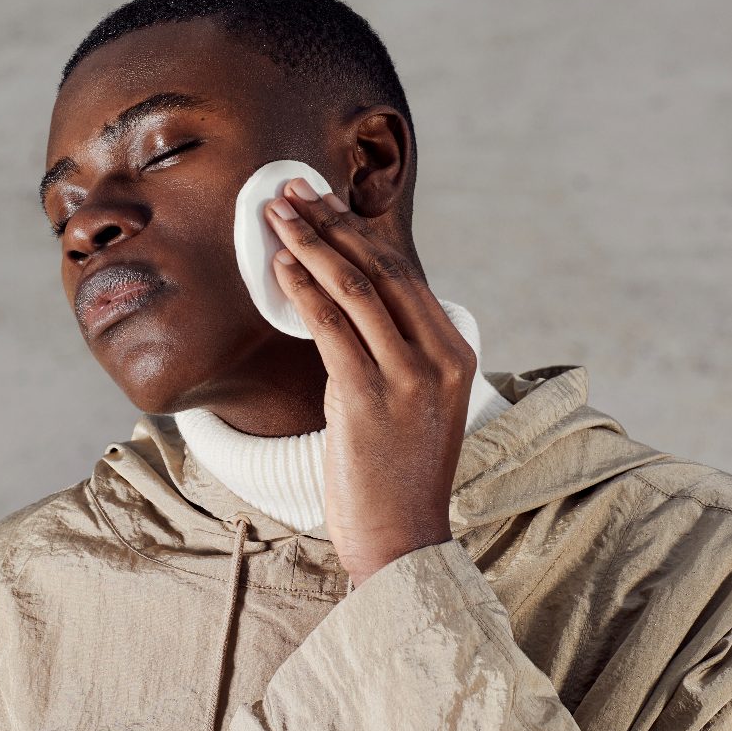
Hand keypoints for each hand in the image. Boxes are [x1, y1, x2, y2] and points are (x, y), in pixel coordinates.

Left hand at [265, 177, 476, 585]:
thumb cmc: (399, 469)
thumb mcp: (414, 399)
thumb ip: (398, 348)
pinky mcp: (367, 398)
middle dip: (329, 222)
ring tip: (276, 215)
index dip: (357, 230)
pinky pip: (329, 327)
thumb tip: (350, 297)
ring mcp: (406, 377)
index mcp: (455, 350)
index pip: (402, 272)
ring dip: (308, 243)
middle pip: (378, 268)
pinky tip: (280, 265)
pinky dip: (301, 289)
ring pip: (353, 288)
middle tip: (291, 191)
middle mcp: (438, 356)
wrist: (401, 539)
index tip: (323, 201)